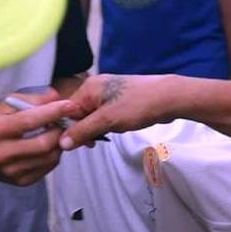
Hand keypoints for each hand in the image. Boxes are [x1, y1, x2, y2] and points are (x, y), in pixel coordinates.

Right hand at [0, 90, 71, 185]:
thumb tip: (56, 96)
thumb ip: (31, 100)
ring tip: (58, 132)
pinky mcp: (22, 181)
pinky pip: (49, 167)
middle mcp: (2, 153)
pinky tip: (51, 145)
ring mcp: (13, 170)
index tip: (71, 105)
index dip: (53, 112)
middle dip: (60, 130)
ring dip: (60, 142)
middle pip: (43, 143)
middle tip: (66, 121)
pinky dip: (55, 154)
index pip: (29, 121)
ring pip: (50, 157)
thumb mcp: (5, 107)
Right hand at [59, 73, 176, 149]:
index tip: (76, 143)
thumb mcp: (107, 120)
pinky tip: (116, 129)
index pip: (66, 111)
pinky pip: (105, 115)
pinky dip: (107, 125)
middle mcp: (95, 88)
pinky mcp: (119, 100)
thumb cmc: (138, 105)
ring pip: (92, 116)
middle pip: (78, 113)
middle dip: (85, 129)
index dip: (69, 128)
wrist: (169, 98)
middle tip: (95, 142)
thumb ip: (83, 131)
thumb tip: (62, 143)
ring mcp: (108, 93)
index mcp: (89, 88)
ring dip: (97, 128)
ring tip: (109, 133)